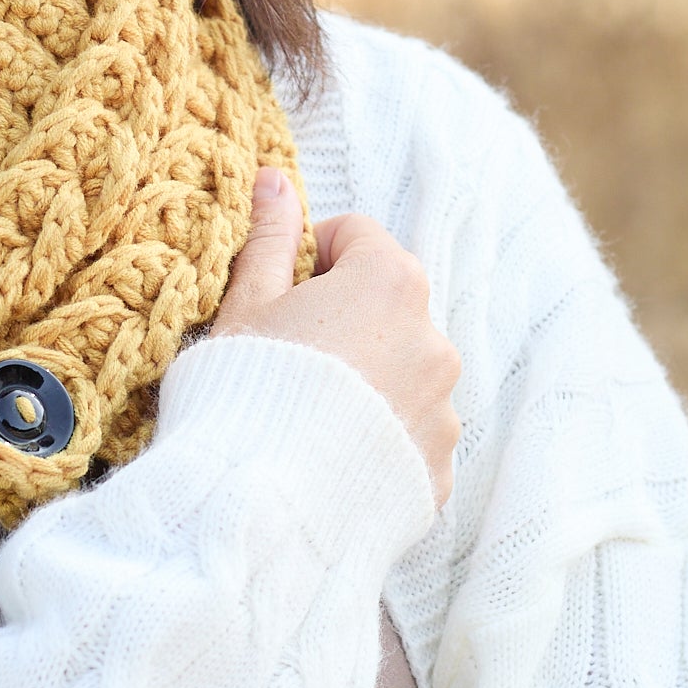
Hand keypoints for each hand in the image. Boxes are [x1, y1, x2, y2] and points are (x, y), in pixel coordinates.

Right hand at [213, 168, 460, 502]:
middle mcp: (432, 339)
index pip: (354, 235)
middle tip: (284, 355)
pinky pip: (407, 434)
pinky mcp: (438, 467)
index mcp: (387, 282)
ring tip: (304, 413)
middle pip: (383, 305)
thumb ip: (268, 238)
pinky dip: (377, 436)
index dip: (308, 256)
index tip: (276, 292)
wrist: (262, 509)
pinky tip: (326, 455)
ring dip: (365, 377)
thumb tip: (275, 179)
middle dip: (341, 318)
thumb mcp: (245, 304)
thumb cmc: (245, 391)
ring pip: (400, 370)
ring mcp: (442, 408)